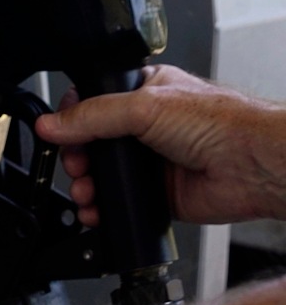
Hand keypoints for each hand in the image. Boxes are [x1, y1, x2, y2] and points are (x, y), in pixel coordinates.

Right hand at [35, 64, 285, 225]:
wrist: (253, 165)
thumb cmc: (221, 123)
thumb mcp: (144, 107)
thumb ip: (92, 116)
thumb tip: (51, 124)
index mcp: (143, 93)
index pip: (92, 103)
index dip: (71, 119)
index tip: (58, 134)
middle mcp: (145, 127)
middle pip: (91, 144)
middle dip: (76, 159)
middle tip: (76, 166)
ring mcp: (150, 163)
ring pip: (102, 176)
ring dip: (86, 186)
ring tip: (85, 191)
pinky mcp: (156, 194)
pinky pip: (119, 204)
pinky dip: (102, 210)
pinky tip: (96, 210)